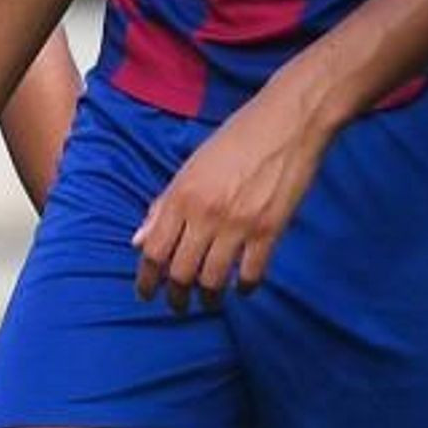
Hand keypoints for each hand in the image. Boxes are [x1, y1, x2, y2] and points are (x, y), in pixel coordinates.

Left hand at [130, 80, 330, 311]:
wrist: (288, 121)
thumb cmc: (237, 138)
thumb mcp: (192, 165)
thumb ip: (165, 204)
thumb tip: (138, 240)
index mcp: (182, 194)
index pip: (154, 250)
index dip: (147, 279)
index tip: (147, 293)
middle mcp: (205, 213)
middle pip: (180, 272)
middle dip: (176, 297)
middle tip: (178, 305)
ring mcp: (238, 224)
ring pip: (212, 280)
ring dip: (208, 297)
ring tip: (209, 300)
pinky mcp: (269, 230)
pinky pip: (250, 274)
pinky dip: (243, 287)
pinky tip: (241, 287)